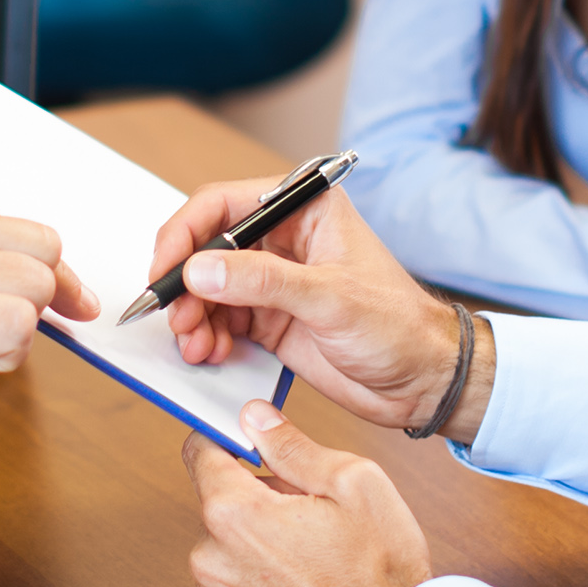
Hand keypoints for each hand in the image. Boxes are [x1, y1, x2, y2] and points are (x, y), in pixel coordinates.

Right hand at [151, 178, 474, 439]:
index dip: (183, 235)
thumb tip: (199, 268)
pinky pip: (219, 321)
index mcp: (303, 209)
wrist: (424, 380)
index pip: (222, 206)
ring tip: (194, 346)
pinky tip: (209, 354)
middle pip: (206, 248)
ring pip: (207, 289)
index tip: (163, 271)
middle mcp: (283, 239)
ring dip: (192, 317)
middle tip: (174, 319)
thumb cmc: (399, 326)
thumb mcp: (330, 298)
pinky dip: (206, 337)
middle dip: (183, 284)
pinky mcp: (269, 319)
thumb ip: (262, 281)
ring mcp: (273, 281)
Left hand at [183, 404, 433, 586]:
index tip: (245, 447)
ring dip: (253, 554)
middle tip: (309, 520)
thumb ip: (292, 446)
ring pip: (223, 558)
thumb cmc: (383, 572)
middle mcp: (213, 561)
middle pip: (219, 510)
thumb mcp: (355, 483)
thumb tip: (254, 418)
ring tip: (308, 566)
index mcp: (236, 514)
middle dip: (256, 506)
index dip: (226, 444)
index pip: (201, 455)